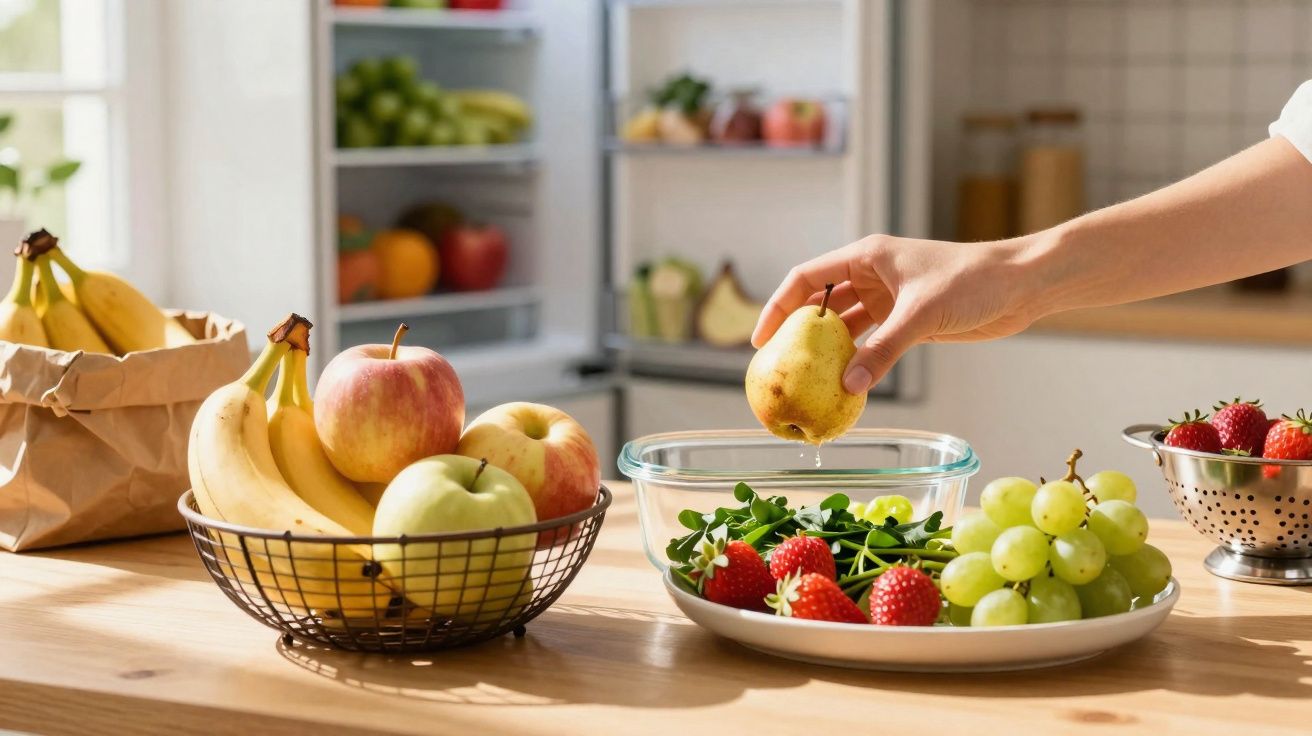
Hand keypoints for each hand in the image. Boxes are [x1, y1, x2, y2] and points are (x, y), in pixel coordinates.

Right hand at [751, 235, 1042, 393]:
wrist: (1021, 285)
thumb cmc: (973, 281)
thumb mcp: (922, 314)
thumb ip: (884, 351)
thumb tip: (848, 386)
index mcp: (867, 255)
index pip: (807, 278)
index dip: (779, 306)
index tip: (761, 340)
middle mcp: (872, 274)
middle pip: (820, 303)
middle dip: (799, 332)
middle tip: (779, 366)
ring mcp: (889, 297)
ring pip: (845, 325)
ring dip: (829, 350)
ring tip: (808, 380)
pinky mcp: (907, 319)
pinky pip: (871, 342)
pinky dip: (857, 360)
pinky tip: (846, 383)